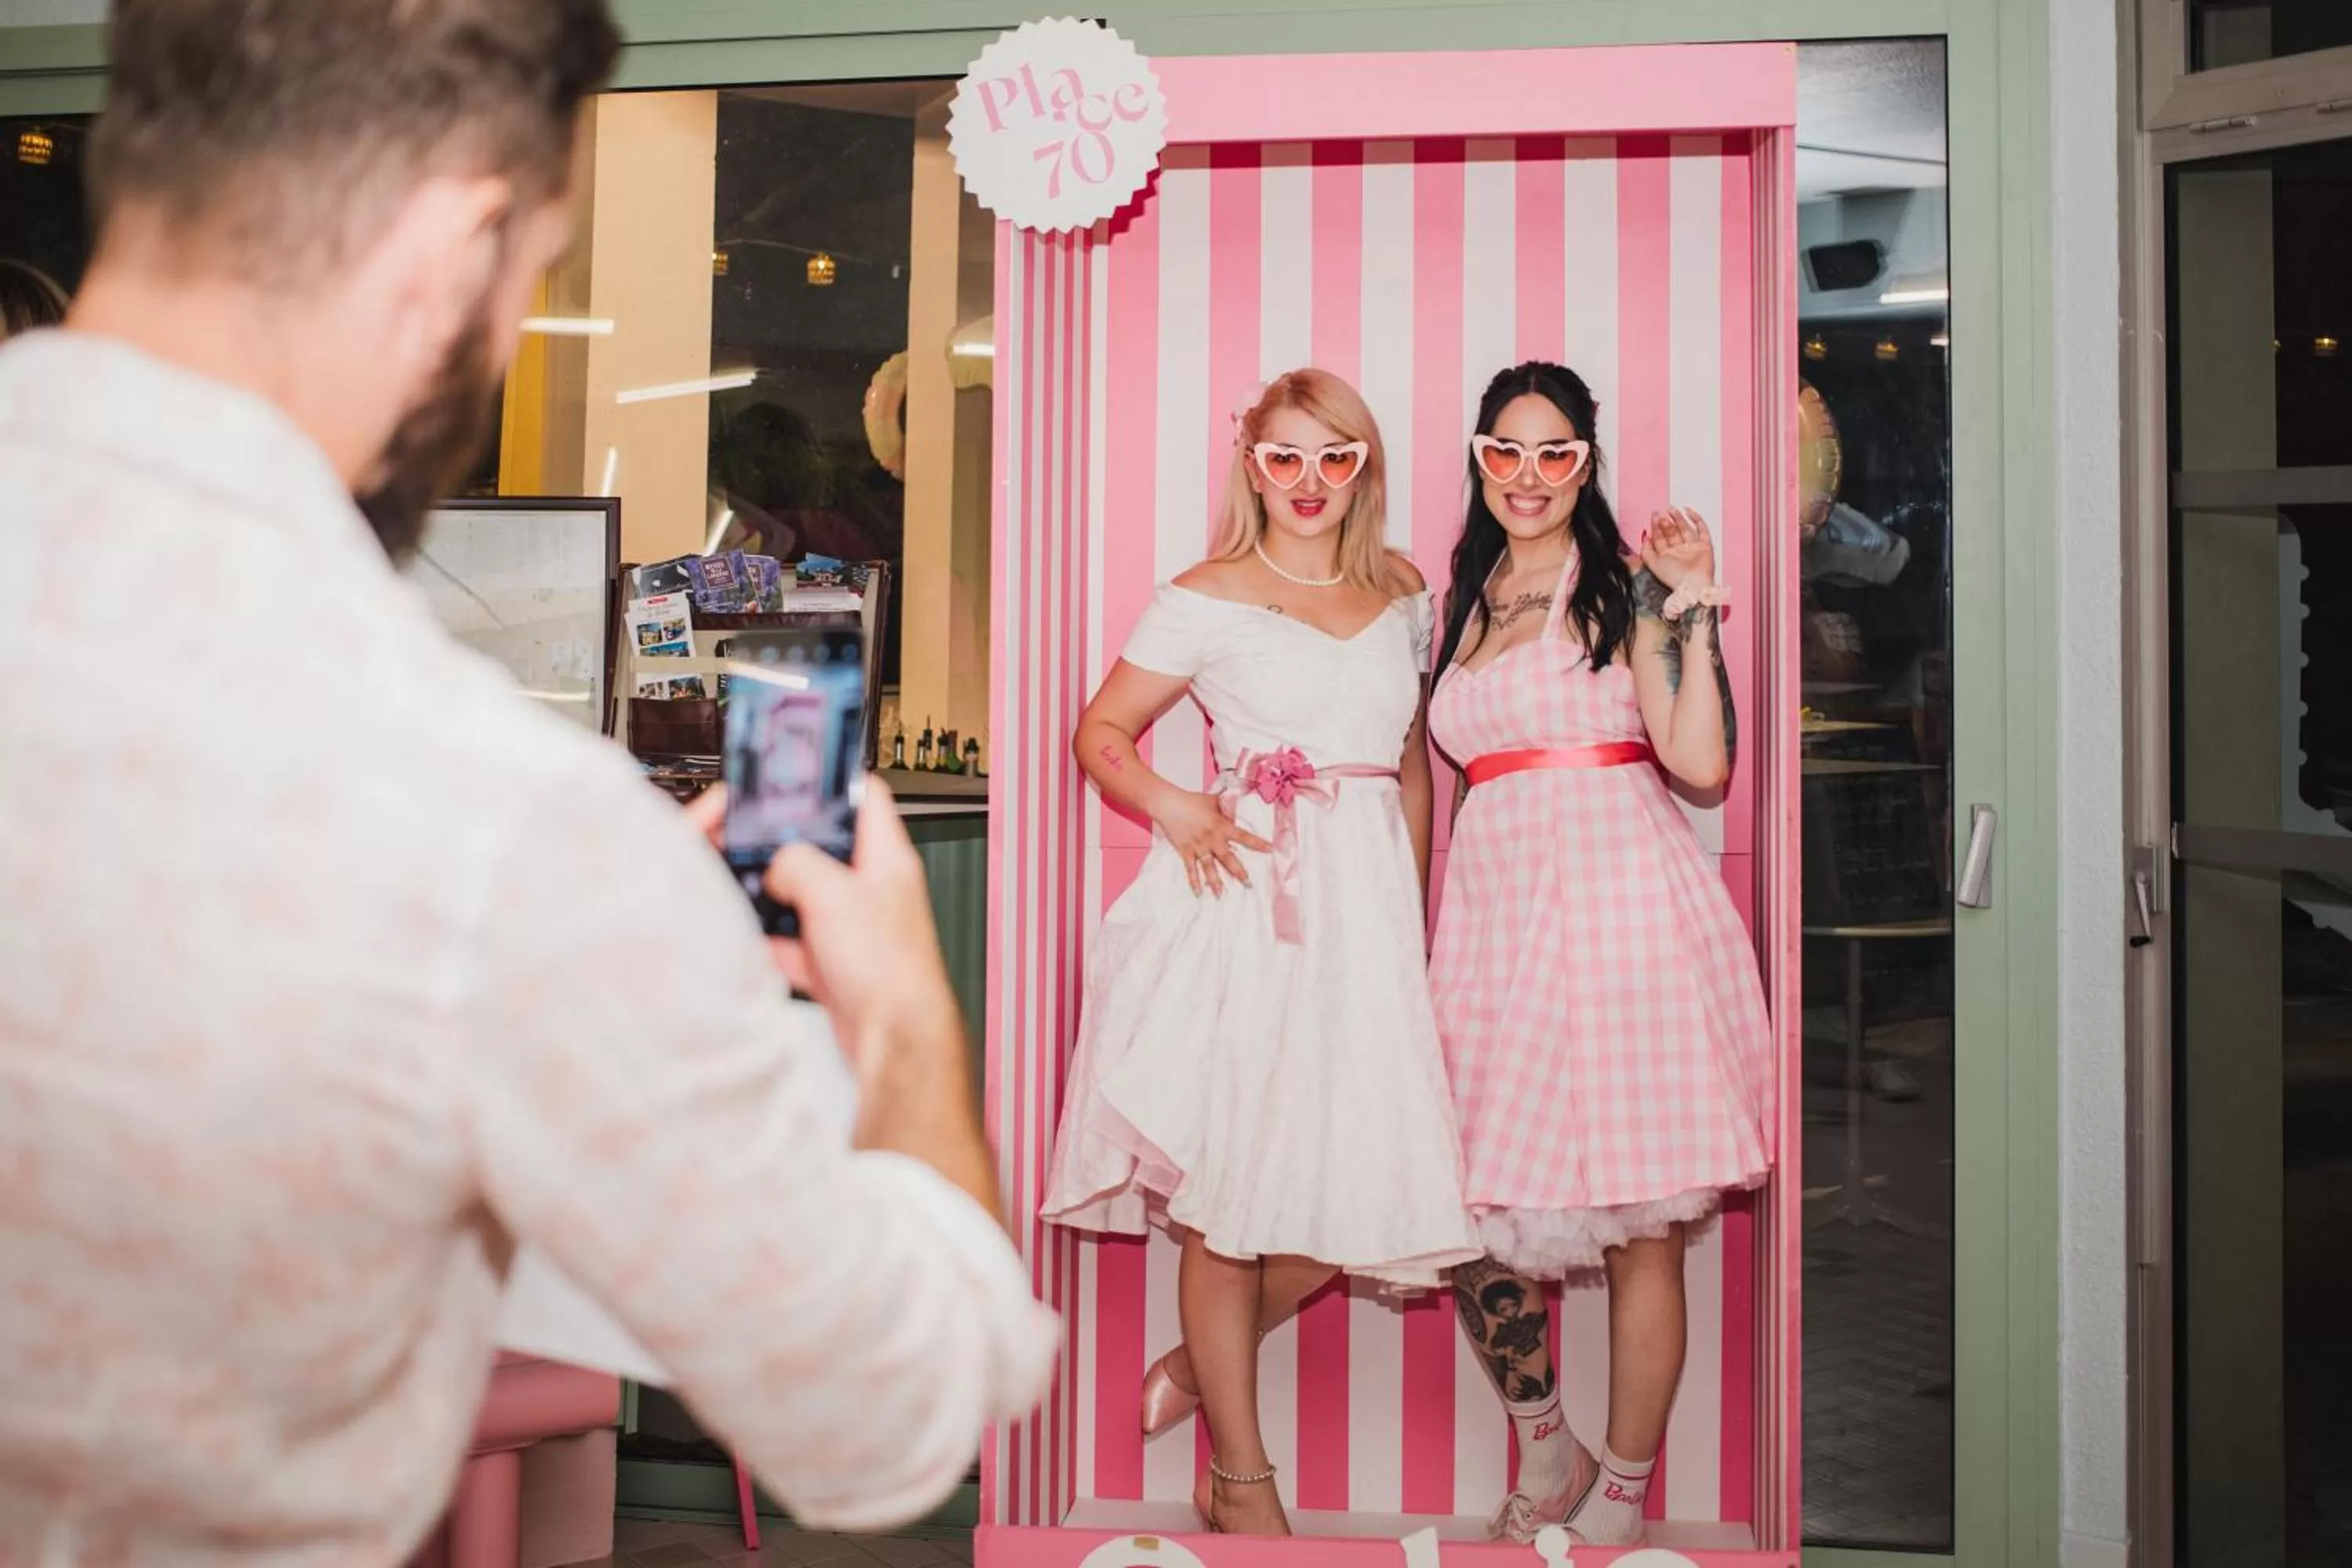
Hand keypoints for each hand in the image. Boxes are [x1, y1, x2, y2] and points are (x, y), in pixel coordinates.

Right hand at [761, 781, 960, 1049]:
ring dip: (771, 895)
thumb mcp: (833, 895)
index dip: (831, 778)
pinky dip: (771, 944)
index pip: (865, 796)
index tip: (794, 774)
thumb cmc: (888, 969)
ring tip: (739, 886)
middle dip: (782, 845)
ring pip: (803, 896)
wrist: (892, 1040)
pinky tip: (749, 941)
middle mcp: (872, 889)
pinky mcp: (836, 965)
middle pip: (822, 847)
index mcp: (885, 858)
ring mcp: (853, 927)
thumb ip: (797, 862)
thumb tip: (775, 863)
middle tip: (746, 839)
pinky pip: (793, 944)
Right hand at [1152, 789, 1271, 896]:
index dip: (1257, 843)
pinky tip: (1198, 893)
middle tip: (1249, 884)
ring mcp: (1198, 847)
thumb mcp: (1213, 800)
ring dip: (1216, 882)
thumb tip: (1240, 802)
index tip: (1270, 850)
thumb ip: (1227, 805)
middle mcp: (1212, 839)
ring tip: (1221, 895)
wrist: (1170, 804)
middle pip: (1228, 858)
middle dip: (1239, 871)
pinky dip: (1194, 881)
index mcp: (1221, 826)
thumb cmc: (1192, 800)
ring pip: (1209, 867)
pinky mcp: (1185, 851)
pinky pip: (1190, 869)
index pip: (1243, 836)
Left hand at [1641, 506, 1716, 591]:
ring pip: (1685, 529)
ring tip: (1671, 509)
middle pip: (1672, 532)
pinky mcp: (1705, 546)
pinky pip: (1702, 530)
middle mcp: (1679, 552)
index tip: (1654, 516)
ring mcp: (1692, 548)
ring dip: (1678, 519)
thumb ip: (1646, 550)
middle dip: (1666, 522)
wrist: (1692, 584)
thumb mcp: (1653, 563)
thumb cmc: (1673, 577)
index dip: (1656, 527)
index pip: (1660, 538)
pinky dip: (1697, 520)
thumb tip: (1644, 536)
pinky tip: (1688, 511)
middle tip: (1661, 513)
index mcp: (1667, 556)